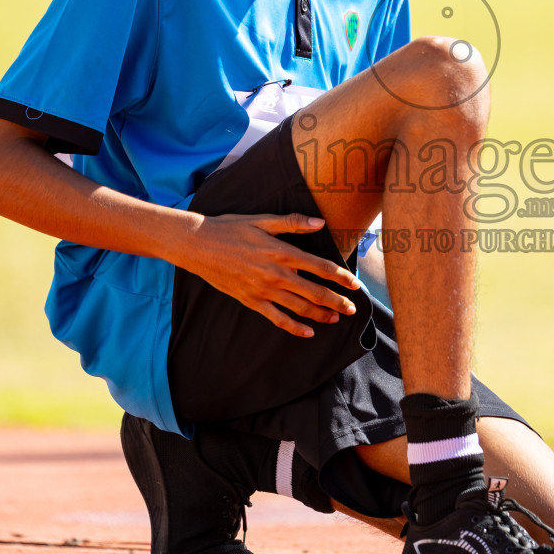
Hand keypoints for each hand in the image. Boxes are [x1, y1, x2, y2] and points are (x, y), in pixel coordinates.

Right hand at [172, 212, 361, 337]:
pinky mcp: (251, 301)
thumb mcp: (263, 220)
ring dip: (321, 315)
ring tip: (336, 319)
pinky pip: (277, 318)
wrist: (198, 245)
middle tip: (353, 308)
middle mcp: (276, 274)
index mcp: (283, 252)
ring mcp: (263, 290)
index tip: (355, 285)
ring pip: (300, 307)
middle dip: (337, 301)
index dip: (341, 277)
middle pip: (315, 292)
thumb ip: (293, 222)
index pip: (321, 267)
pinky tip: (308, 332)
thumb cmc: (231, 228)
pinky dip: (294, 327)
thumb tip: (320, 222)